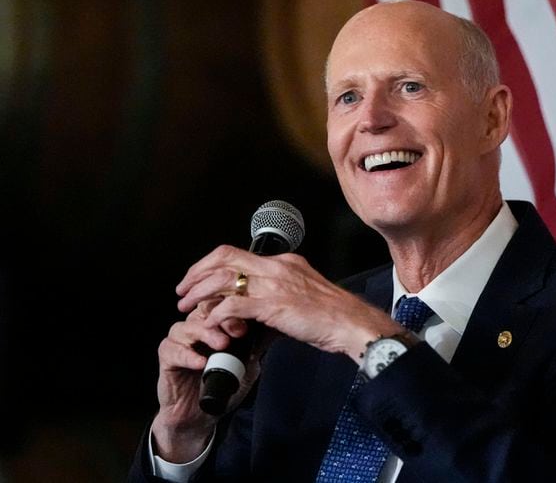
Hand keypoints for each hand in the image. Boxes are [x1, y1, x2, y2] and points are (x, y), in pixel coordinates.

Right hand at [151, 296, 271, 462]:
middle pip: (203, 310)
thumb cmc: (222, 385)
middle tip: (239, 330)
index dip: (235, 306)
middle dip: (222, 317)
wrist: (201, 415)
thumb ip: (257, 344)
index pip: (220, 303)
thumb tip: (277, 326)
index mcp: (213, 323)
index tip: (254, 316)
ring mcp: (179, 341)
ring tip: (222, 344)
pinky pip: (172, 350)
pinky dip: (187, 355)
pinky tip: (201, 363)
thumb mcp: (246, 363)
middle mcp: (194, 326)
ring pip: (186, 326)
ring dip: (206, 334)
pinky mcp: (166, 358)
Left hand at [176, 245, 402, 361]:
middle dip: (196, 273)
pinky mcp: (274, 304)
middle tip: (183, 291)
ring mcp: (275, 284)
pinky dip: (216, 313)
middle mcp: (277, 267)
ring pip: (223, 279)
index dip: (210, 264)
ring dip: (200, 294)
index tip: (198, 278)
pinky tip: (210, 323)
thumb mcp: (303, 294)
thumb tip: (253, 307)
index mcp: (284, 262)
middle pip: (223, 258)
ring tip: (188, 307)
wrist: (352, 324)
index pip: (237, 253)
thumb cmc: (333, 316)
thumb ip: (278, 293)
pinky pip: (234, 304)